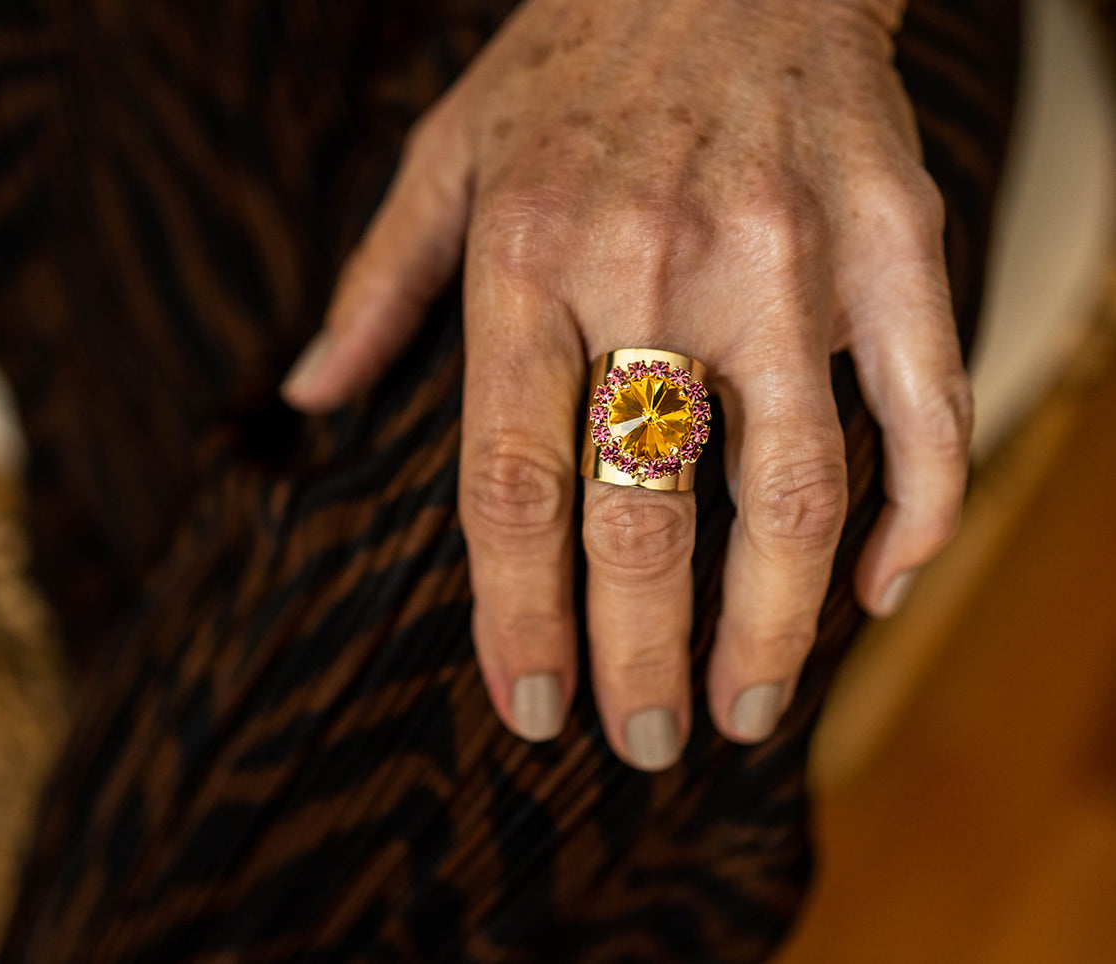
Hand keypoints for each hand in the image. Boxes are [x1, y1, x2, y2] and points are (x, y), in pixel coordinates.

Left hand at [280, 0, 968, 769]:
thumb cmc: (573, 57)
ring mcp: (786, 259)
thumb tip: (305, 398)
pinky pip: (922, 407)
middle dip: (638, 656)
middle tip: (633, 744)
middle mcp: (654, 267)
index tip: (532, 707)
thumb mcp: (445, 153)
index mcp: (528, 256)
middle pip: (645, 513)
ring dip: (771, 628)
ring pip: (791, 490)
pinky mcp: (891, 243)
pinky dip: (912, 515)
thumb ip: (376, 288)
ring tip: (745, 714)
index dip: (518, 618)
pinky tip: (876, 593)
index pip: (513, 485)